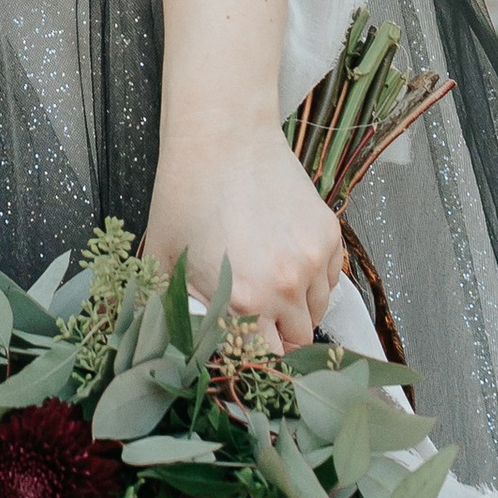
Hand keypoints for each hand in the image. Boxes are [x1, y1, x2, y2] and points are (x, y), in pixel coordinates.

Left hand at [144, 117, 343, 350]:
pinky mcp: (329, 234)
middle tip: (255, 311)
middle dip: (277, 333)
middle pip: (297, 339)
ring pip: (318, 310)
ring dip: (299, 306)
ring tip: (269, 280)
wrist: (221, 138)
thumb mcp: (165, 261)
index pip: (265, 358)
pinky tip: (286, 256)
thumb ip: (179, 311)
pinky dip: (315, 277)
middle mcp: (284, 286)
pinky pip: (332, 277)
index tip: (245, 345)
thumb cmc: (185, 196)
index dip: (254, 355)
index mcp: (243, 301)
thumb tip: (184, 345)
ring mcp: (312, 259)